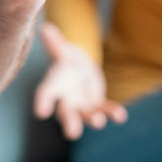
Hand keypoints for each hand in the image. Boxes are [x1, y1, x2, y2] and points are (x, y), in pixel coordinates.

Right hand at [33, 22, 126, 139]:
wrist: (78, 70)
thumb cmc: (65, 61)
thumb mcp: (60, 50)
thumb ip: (54, 41)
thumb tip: (45, 27)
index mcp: (53, 86)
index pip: (45, 94)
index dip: (43, 102)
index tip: (40, 112)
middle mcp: (66, 100)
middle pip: (66, 114)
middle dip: (70, 123)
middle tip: (72, 133)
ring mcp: (83, 106)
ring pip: (87, 115)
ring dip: (93, 119)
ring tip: (98, 122)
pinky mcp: (98, 105)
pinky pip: (105, 110)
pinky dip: (113, 113)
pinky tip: (121, 116)